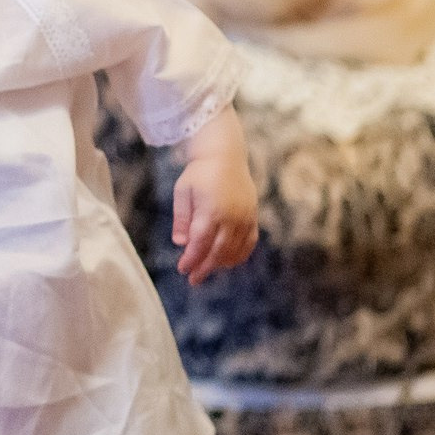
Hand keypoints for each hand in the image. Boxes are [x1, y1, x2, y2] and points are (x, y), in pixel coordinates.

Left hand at [171, 109, 258, 285]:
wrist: (225, 155)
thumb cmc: (200, 172)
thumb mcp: (183, 191)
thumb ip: (182, 218)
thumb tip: (181, 243)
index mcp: (211, 210)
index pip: (200, 243)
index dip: (191, 259)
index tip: (182, 269)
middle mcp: (231, 217)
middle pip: (218, 252)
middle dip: (205, 267)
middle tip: (193, 279)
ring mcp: (245, 218)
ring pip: (235, 250)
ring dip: (220, 263)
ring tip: (207, 269)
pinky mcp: (253, 217)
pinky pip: (249, 243)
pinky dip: (239, 255)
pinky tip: (227, 261)